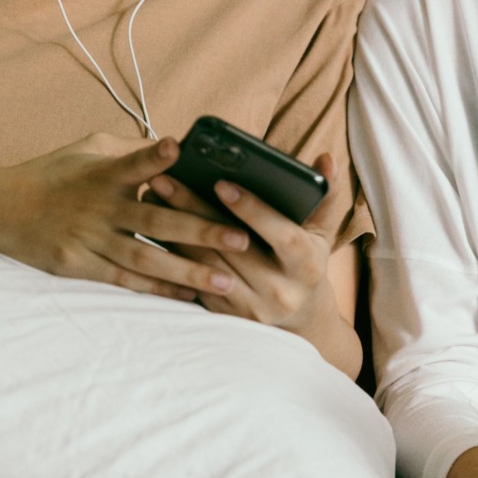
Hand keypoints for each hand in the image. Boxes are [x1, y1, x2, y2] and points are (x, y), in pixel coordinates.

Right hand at [0, 132, 255, 303]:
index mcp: (102, 175)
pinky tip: (187, 296)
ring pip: (145, 258)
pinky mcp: (79, 265)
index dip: (153, 156)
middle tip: (240, 238)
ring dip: (187, 271)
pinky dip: (156, 288)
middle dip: (199, 231)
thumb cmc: (52, 174)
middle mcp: (98, 208)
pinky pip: (124, 280)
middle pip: (154, 221)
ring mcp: (88, 240)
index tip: (177, 147)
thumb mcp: (87, 150)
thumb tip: (175, 146)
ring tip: (224, 281)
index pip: (131, 162)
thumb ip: (129, 150)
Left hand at [147, 152, 348, 345]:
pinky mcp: (227, 317)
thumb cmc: (306, 263)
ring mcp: (252, 307)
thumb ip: (322, 196)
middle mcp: (280, 291)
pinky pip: (194, 282)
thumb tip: (325, 159)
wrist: (299, 319)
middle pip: (232, 247)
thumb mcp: (320, 233)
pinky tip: (154, 229)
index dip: (252, 209)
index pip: (281, 235)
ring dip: (174, 230)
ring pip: (206, 264)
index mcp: (307, 266)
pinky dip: (173, 254)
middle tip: (164, 178)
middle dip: (195, 209)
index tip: (221, 183)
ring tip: (152, 197)